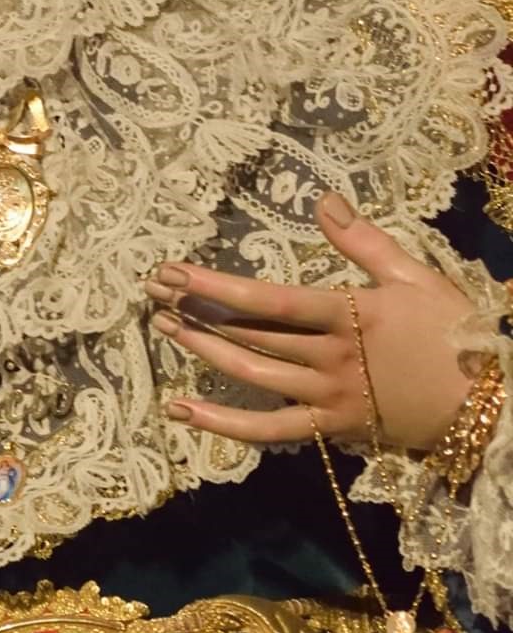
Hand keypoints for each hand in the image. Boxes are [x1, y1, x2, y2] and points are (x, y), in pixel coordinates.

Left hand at [146, 191, 477, 450]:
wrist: (490, 404)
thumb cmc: (452, 331)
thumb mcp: (412, 275)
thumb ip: (363, 240)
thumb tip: (323, 201)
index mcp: (349, 315)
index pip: (269, 301)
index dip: (217, 287)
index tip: (175, 271)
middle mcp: (330, 358)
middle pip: (251, 334)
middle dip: (198, 310)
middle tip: (152, 290)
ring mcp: (328, 398)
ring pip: (253, 376)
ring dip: (203, 353)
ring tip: (163, 329)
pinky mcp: (332, 429)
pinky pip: (270, 432)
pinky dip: (224, 425)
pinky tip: (182, 412)